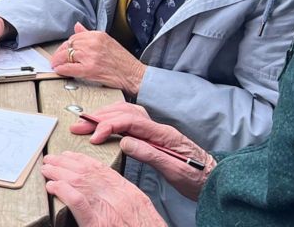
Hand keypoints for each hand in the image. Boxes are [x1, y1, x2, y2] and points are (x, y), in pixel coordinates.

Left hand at [42, 152, 165, 226]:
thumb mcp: (140, 210)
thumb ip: (125, 197)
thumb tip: (107, 190)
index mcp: (129, 193)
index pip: (101, 169)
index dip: (81, 160)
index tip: (69, 155)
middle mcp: (118, 197)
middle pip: (87, 172)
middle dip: (65, 163)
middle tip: (51, 160)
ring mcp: (107, 210)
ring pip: (79, 182)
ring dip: (59, 173)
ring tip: (47, 170)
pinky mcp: (96, 225)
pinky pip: (77, 202)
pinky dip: (63, 191)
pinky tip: (52, 187)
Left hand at [51, 23, 146, 96]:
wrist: (134, 75)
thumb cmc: (123, 61)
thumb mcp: (107, 41)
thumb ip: (89, 34)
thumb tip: (77, 26)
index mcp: (97, 35)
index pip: (74, 37)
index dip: (66, 45)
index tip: (63, 51)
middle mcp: (93, 43)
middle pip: (68, 45)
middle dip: (60, 53)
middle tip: (56, 59)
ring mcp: (91, 56)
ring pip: (67, 55)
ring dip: (58, 61)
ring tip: (56, 65)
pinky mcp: (90, 69)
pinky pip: (69, 68)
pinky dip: (62, 69)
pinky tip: (59, 71)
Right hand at [70, 102, 215, 200]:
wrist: (213, 180)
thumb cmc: (197, 177)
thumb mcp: (174, 169)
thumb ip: (150, 154)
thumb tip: (125, 142)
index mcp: (163, 134)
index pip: (129, 121)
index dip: (108, 126)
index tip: (94, 136)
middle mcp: (158, 128)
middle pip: (124, 113)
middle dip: (99, 118)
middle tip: (79, 127)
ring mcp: (156, 130)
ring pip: (126, 113)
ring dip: (105, 116)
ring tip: (87, 123)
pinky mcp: (154, 136)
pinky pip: (129, 121)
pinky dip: (114, 120)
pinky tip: (105, 125)